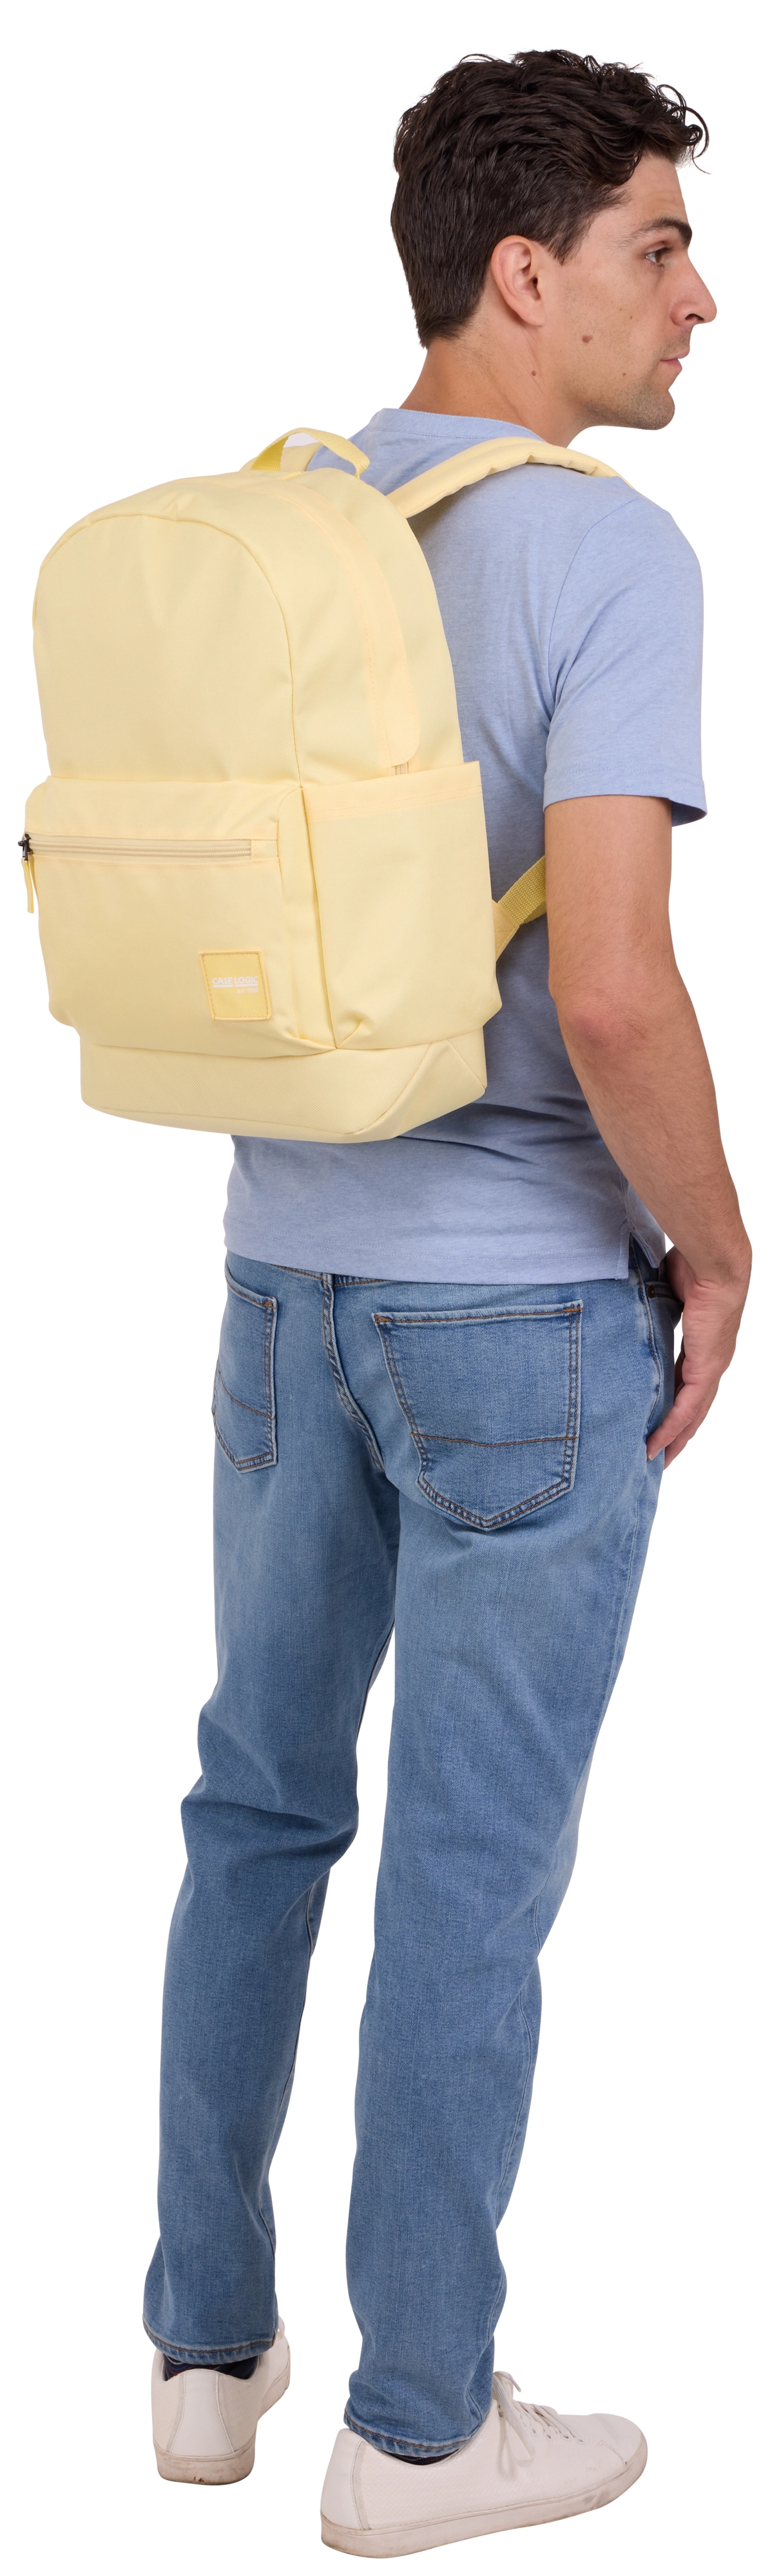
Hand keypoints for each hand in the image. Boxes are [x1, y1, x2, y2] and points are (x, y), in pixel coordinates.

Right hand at [647, 1242, 750, 1467]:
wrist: (714, 1262)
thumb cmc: (692, 1265)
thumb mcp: (663, 1294)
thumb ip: (649, 1307)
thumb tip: (624, 1303)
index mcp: (704, 1344)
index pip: (687, 1383)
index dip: (674, 1404)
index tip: (658, 1420)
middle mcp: (712, 1361)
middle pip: (694, 1407)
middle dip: (677, 1433)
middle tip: (660, 1455)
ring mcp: (712, 1367)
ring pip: (692, 1415)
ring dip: (675, 1439)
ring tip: (657, 1460)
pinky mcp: (706, 1369)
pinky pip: (687, 1408)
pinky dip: (671, 1428)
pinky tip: (657, 1445)